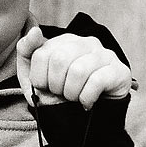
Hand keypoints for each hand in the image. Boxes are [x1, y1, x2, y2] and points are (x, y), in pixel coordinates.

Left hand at [16, 23, 132, 108]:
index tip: (47, 87)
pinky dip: (86, 98)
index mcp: (65, 40)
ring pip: (78, 71)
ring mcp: (105, 54)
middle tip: (61, 94)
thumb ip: (26, 51)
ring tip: (74, 98)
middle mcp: (86, 42)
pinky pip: (97, 81)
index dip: (39, 78)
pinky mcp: (119, 70)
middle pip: (59, 60)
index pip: (41, 54)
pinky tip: (86, 102)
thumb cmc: (60, 94)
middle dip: (55, 85)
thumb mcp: (35, 76)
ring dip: (71, 93)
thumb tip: (34, 30)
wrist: (88, 116)